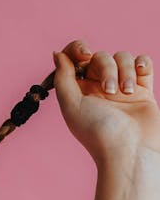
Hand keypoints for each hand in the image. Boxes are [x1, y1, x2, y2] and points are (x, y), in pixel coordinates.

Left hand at [52, 39, 159, 165]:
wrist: (130, 150)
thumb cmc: (98, 132)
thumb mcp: (71, 106)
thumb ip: (62, 78)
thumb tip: (57, 54)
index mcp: (79, 91)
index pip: (75, 58)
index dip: (77, 49)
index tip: (84, 55)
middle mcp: (98, 88)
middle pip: (101, 57)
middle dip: (106, 67)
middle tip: (109, 91)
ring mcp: (121, 87)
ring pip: (123, 57)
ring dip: (125, 71)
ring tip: (126, 94)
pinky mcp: (142, 89)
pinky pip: (142, 62)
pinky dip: (141, 63)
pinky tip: (139, 75)